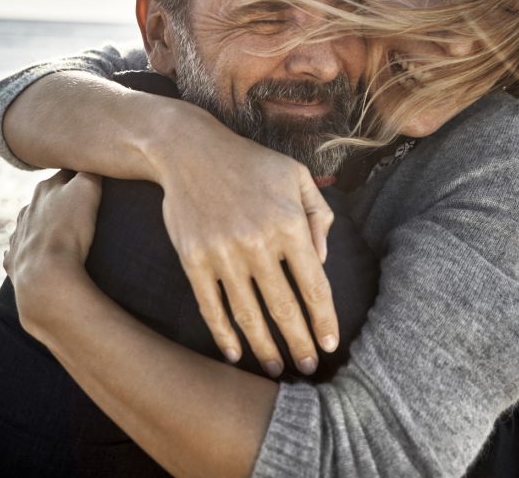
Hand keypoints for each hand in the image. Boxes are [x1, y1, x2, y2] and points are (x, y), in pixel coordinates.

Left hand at [4, 169, 102, 342]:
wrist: (45, 275)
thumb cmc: (69, 230)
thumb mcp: (87, 189)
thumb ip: (89, 171)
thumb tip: (92, 161)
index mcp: (45, 190)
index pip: (66, 174)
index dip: (81, 175)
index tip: (94, 180)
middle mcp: (28, 209)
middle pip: (47, 198)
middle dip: (61, 200)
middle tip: (82, 208)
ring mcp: (18, 235)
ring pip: (31, 223)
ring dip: (43, 225)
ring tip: (61, 234)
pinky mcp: (14, 260)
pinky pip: (20, 251)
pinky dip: (29, 251)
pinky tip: (38, 257)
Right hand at [154, 115, 339, 376]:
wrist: (188, 150)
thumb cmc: (250, 163)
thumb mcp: (296, 175)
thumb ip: (318, 216)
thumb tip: (321, 261)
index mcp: (289, 224)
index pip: (314, 286)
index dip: (324, 320)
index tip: (330, 344)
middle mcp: (258, 243)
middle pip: (284, 309)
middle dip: (299, 344)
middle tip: (308, 368)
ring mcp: (223, 254)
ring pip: (249, 315)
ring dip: (264, 348)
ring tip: (275, 368)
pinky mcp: (194, 260)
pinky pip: (212, 307)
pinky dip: (224, 335)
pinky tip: (235, 353)